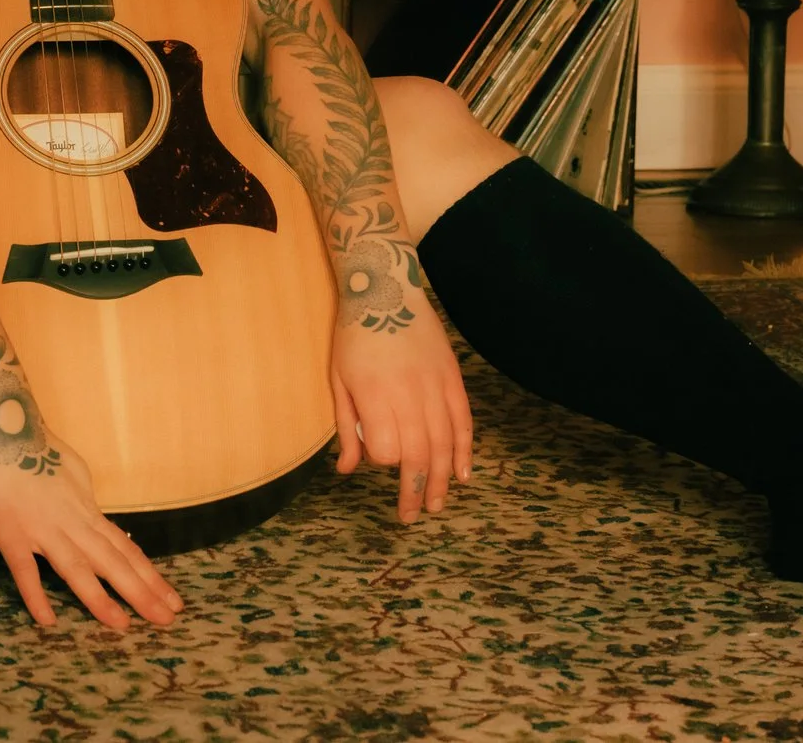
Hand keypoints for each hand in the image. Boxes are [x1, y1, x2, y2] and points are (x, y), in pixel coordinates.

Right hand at [0, 424, 183, 631]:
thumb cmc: (37, 446)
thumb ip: (86, 500)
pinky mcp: (10, 533)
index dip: (149, 576)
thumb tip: (95, 517)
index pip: (125, 549)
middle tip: (166, 621)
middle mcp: (71, 522)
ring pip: (76, 568)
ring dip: (100, 598)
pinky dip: (37, 594)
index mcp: (87, 510)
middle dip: (141, 593)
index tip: (172, 600)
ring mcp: (42, 529)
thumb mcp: (75, 472)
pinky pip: (25, 569)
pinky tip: (48, 620)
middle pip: (111, 562)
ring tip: (122, 625)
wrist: (2, 425)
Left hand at [329, 296, 474, 523]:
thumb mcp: (338, 379)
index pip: (385, 448)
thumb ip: (345, 426)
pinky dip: (465, 451)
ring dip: (441, 479)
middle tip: (413, 515)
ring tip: (437, 504)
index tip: (376, 458)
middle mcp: (408, 394)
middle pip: (418, 454)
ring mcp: (435, 386)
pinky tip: (463, 475)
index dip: (382, 460)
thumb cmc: (354, 336)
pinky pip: (463, 422)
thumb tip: (347, 470)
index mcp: (375, 395)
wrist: (386, 288)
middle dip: (415, 490)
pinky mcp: (452, 378)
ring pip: (444, 444)